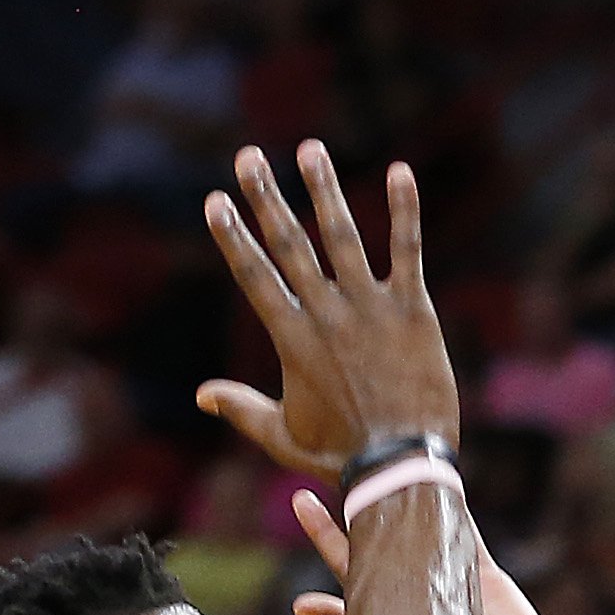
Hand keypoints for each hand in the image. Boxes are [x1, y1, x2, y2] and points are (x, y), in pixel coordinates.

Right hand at [198, 142, 458, 474]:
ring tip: (311, 149)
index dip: (232, 237)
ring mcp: (370, 308)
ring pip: (342, 237)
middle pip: (289, 245)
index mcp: (292, 339)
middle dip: (265, 198)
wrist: (402, 466)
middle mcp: (326, 314)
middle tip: (247, 156)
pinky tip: (400, 170)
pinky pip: (406, 251)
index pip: (254, 276)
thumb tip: (202, 394)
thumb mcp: (282, 435)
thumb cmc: (340, 455)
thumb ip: (242, 409)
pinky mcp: (413, 310)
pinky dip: (404, 210)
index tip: (215, 201)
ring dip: (325, 190)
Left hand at [285, 490, 562, 614]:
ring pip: (413, 531)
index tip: (302, 504)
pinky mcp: (480, 575)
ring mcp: (446, 582)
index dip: (326, 537)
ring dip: (397, 501)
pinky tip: (438, 477)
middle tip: (306, 494)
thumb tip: (316, 612)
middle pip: (368, 546)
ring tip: (379, 468)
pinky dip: (451, 506)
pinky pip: (462, 532)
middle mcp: (413, 595)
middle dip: (341, 518)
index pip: (348, 568)